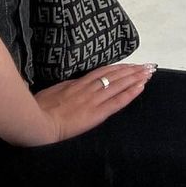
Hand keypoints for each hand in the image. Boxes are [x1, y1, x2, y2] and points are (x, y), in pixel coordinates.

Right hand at [29, 62, 157, 145]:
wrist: (36, 121)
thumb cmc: (37, 109)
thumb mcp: (50, 93)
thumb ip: (62, 89)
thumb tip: (68, 86)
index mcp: (75, 84)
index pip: (101, 72)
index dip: (117, 68)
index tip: (129, 65)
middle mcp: (87, 88)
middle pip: (114, 75)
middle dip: (131, 70)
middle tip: (147, 65)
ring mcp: (92, 100)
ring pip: (118, 84)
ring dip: (135, 77)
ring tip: (149, 72)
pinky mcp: (96, 113)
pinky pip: (117, 101)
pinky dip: (130, 93)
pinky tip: (141, 87)